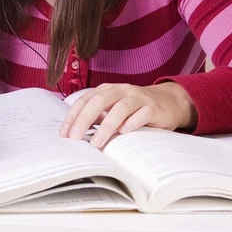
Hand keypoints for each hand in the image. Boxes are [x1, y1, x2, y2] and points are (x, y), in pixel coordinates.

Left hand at [59, 82, 197, 147]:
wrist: (167, 102)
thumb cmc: (134, 108)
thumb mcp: (112, 109)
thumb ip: (96, 117)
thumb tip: (74, 133)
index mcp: (107, 90)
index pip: (85, 100)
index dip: (73, 116)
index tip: (64, 133)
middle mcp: (121, 90)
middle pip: (99, 101)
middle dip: (85, 119)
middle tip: (76, 137)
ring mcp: (138, 98)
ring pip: (120, 107)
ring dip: (107, 125)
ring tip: (97, 142)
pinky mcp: (153, 108)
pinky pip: (142, 113)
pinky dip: (132, 122)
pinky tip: (124, 132)